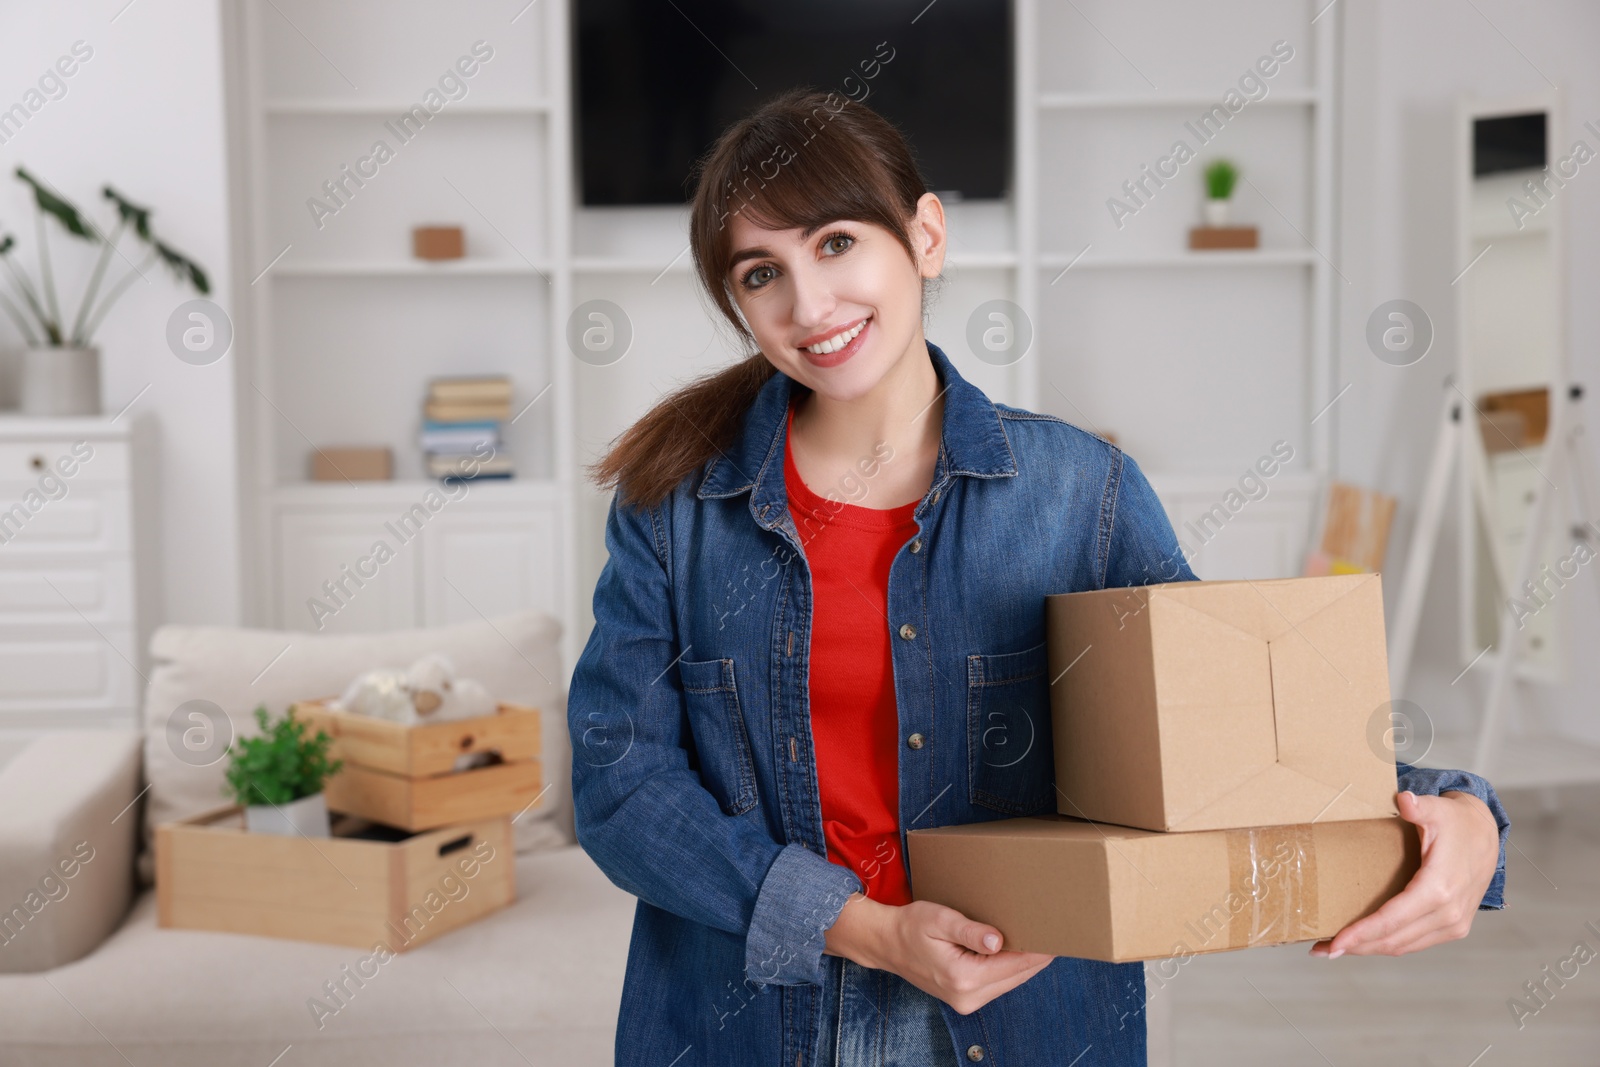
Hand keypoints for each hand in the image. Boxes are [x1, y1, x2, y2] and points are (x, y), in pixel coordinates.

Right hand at [824, 893, 1053, 1013]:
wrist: (886, 944)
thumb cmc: (910, 926)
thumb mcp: (939, 920)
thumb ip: (970, 932)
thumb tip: (1000, 941)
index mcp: (962, 976)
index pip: (1013, 965)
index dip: (1038, 950)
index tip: (1057, 936)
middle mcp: (967, 996)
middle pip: (1016, 976)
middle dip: (1036, 957)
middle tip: (1056, 934)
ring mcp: (966, 1001)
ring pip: (1009, 982)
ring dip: (1025, 964)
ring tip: (1041, 940)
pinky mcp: (965, 999)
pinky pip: (998, 984)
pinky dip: (1010, 969)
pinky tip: (1017, 952)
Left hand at [1309, 789, 1499, 958]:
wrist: (1485, 836)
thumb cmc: (1456, 822)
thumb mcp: (1439, 809)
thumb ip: (1420, 807)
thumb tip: (1405, 800)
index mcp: (1440, 889)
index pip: (1393, 919)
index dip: (1362, 933)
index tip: (1334, 942)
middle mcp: (1449, 913)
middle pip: (1394, 939)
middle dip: (1356, 947)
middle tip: (1320, 949)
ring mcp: (1454, 924)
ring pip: (1403, 946)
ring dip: (1369, 949)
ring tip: (1333, 948)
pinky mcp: (1454, 927)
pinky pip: (1415, 943)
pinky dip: (1388, 945)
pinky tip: (1364, 942)